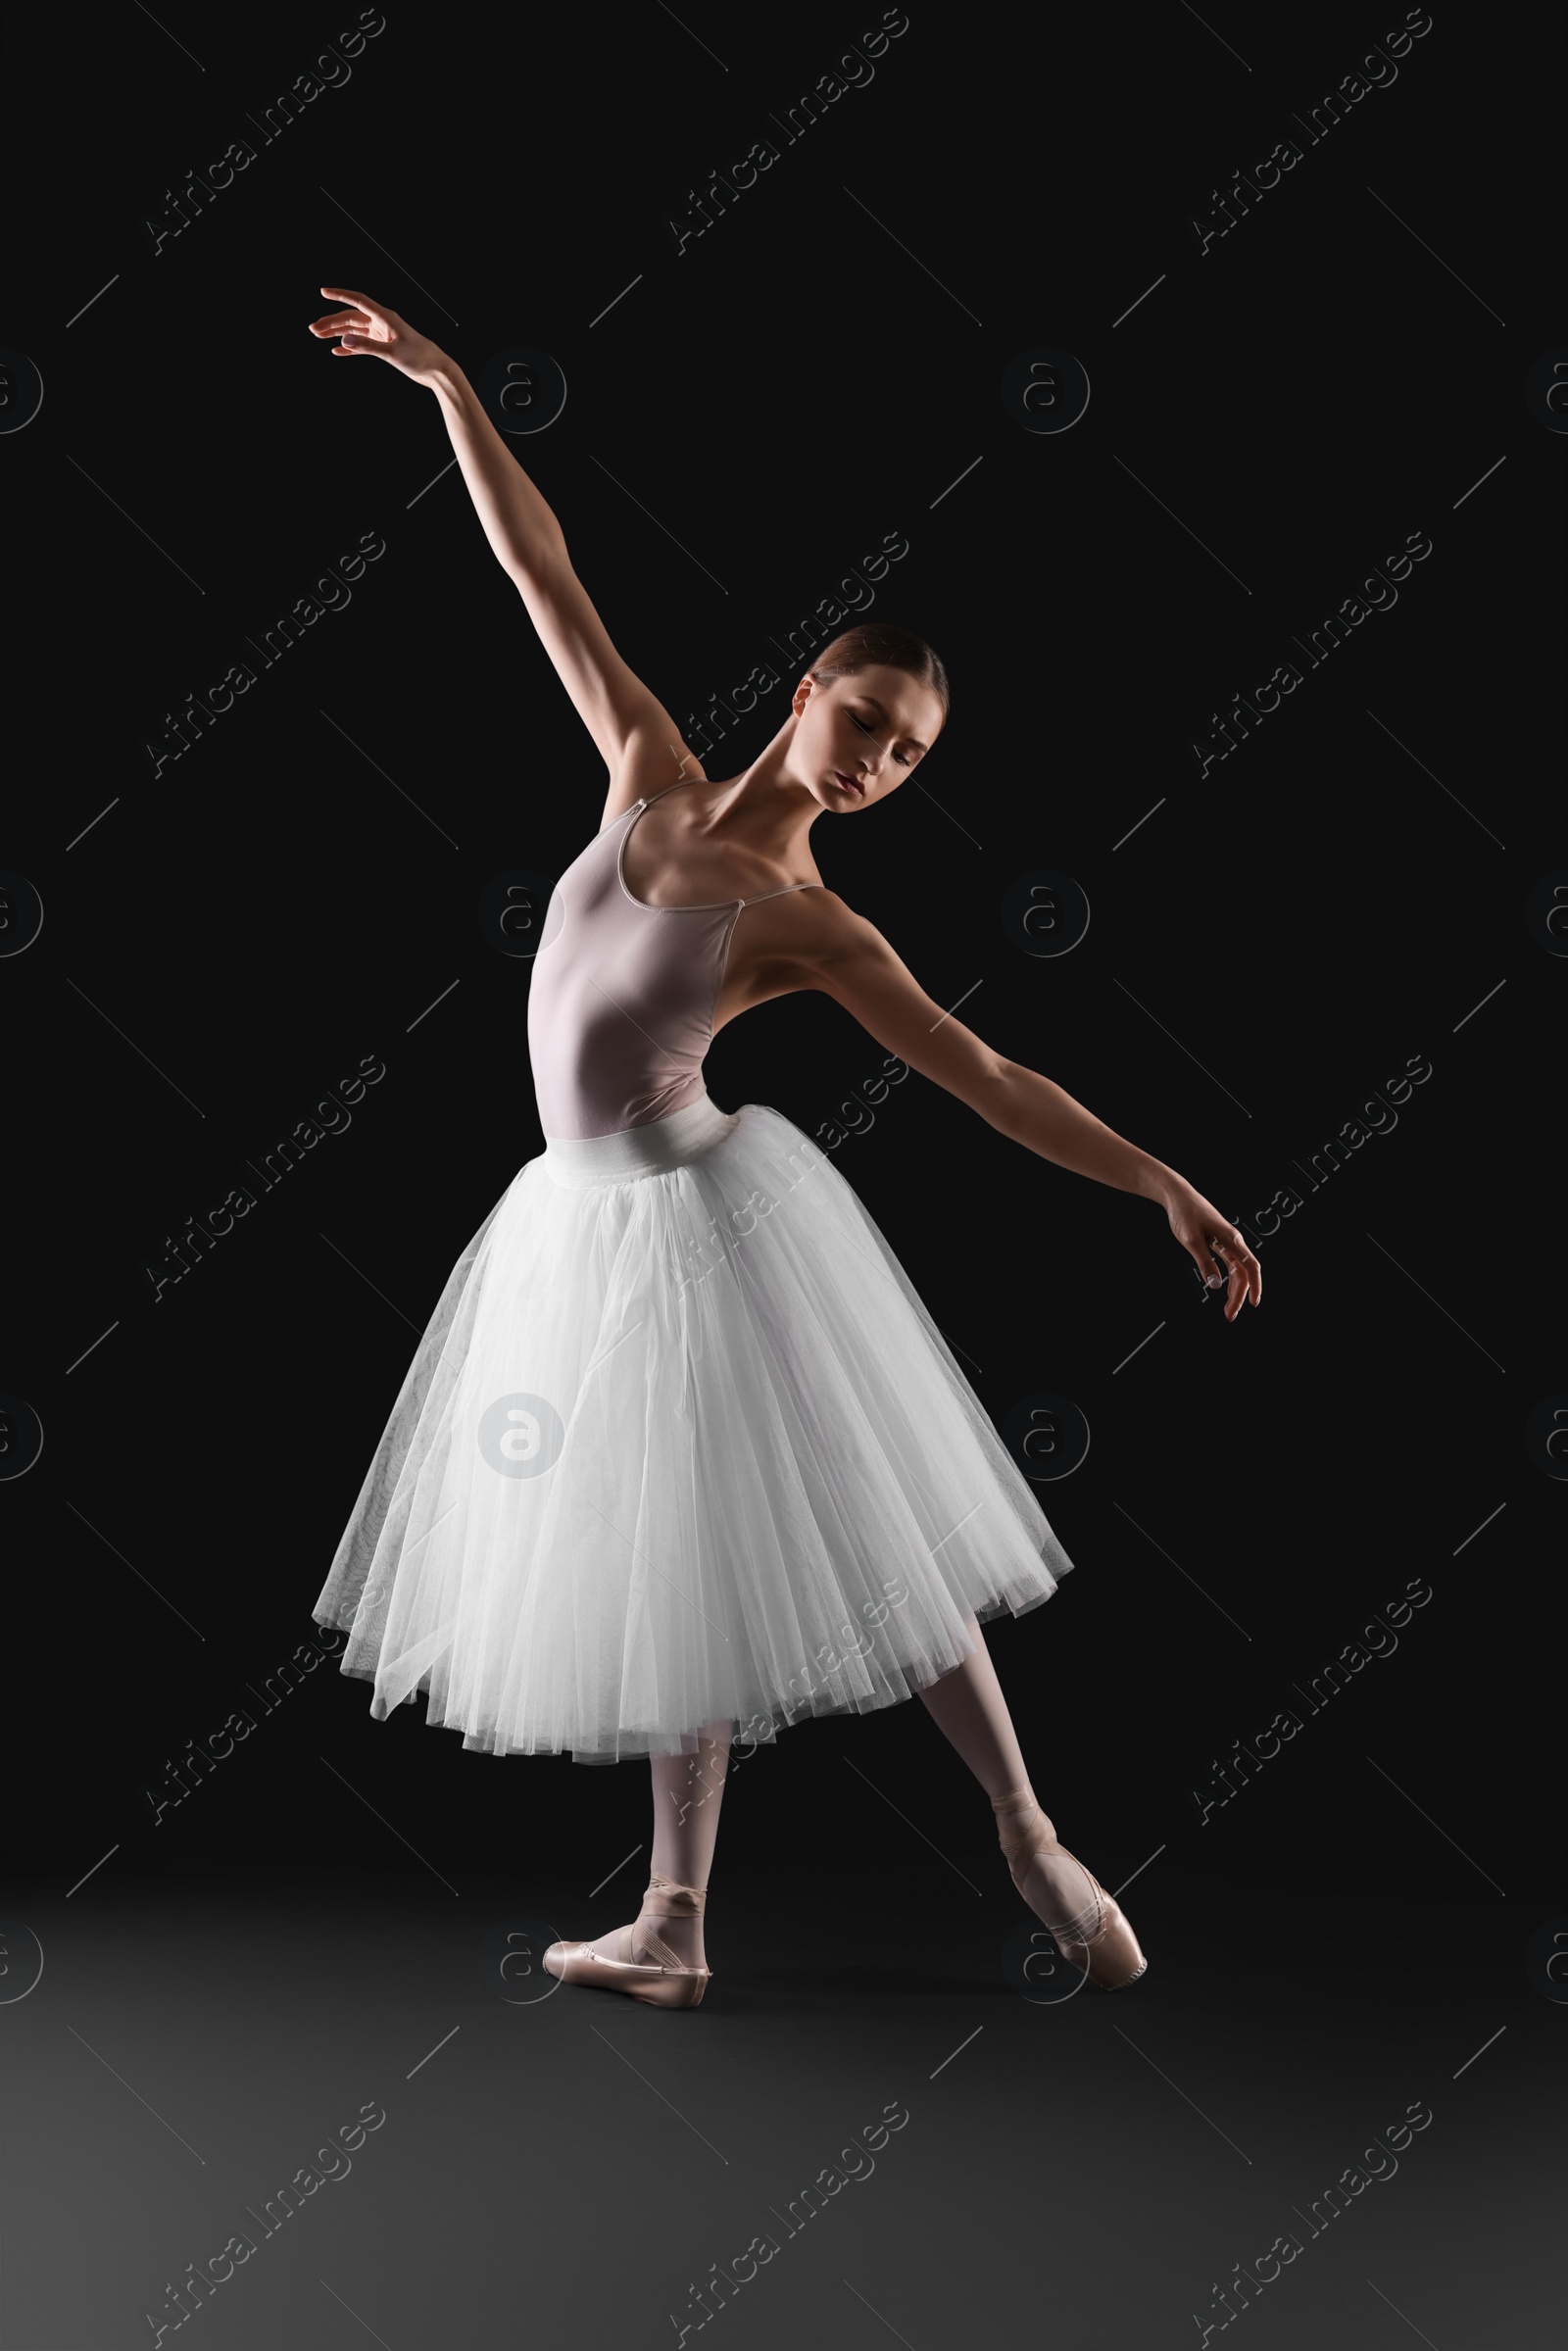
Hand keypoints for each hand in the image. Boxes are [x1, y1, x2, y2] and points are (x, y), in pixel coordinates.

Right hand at [308, 287, 446, 384]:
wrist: (436, 370)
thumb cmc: (419, 358)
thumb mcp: (392, 353)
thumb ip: (367, 346)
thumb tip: (343, 340)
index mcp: (385, 317)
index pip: (358, 301)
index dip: (340, 295)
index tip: (323, 291)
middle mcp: (382, 322)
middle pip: (351, 317)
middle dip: (331, 321)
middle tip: (313, 329)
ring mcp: (383, 334)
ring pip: (354, 329)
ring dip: (337, 332)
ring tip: (319, 336)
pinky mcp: (384, 345)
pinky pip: (362, 343)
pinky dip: (349, 346)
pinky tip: (337, 350)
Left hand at [1162, 1177, 1261, 1321]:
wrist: (1178, 1196)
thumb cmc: (1185, 1214)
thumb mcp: (1191, 1241)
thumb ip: (1204, 1263)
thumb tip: (1215, 1286)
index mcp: (1231, 1239)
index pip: (1251, 1267)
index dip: (1255, 1286)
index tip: (1253, 1304)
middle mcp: (1233, 1240)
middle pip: (1244, 1272)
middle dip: (1240, 1295)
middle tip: (1229, 1315)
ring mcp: (1227, 1240)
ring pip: (1237, 1269)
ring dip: (1234, 1289)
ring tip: (1227, 1308)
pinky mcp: (1219, 1240)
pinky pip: (1230, 1263)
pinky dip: (1229, 1278)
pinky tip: (1223, 1288)